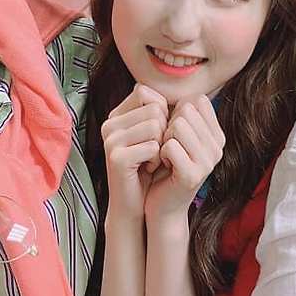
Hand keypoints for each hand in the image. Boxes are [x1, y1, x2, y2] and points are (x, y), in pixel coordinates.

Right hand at [101, 84, 168, 221]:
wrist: (133, 204)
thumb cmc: (148, 167)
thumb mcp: (153, 135)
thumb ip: (159, 112)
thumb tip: (186, 94)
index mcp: (116, 115)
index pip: (145, 91)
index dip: (162, 111)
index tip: (159, 133)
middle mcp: (109, 124)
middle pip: (154, 109)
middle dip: (164, 131)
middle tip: (155, 151)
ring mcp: (111, 140)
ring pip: (155, 126)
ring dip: (161, 146)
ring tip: (151, 160)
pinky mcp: (116, 158)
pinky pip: (153, 147)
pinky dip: (157, 160)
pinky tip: (148, 169)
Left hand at [145, 95, 224, 224]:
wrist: (162, 206)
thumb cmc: (165, 166)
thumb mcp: (177, 135)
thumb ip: (182, 112)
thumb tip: (179, 89)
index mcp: (217, 135)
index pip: (197, 100)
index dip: (177, 112)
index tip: (174, 134)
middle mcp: (218, 147)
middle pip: (186, 111)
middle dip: (169, 126)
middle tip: (167, 147)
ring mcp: (208, 162)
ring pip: (178, 125)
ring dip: (163, 139)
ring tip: (165, 156)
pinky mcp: (193, 175)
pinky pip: (169, 146)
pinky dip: (159, 153)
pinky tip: (162, 166)